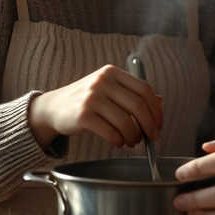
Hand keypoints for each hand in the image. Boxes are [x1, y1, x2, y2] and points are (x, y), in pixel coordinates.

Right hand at [28, 64, 162, 148]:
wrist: (54, 107)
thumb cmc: (86, 100)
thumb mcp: (109, 90)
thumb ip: (132, 94)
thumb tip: (160, 102)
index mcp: (112, 72)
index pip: (144, 90)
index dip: (156, 110)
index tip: (159, 124)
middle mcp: (102, 81)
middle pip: (138, 106)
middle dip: (149, 126)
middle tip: (151, 138)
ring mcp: (92, 97)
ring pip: (126, 122)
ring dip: (133, 136)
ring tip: (131, 141)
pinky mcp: (83, 115)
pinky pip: (111, 132)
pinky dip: (119, 141)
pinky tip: (118, 142)